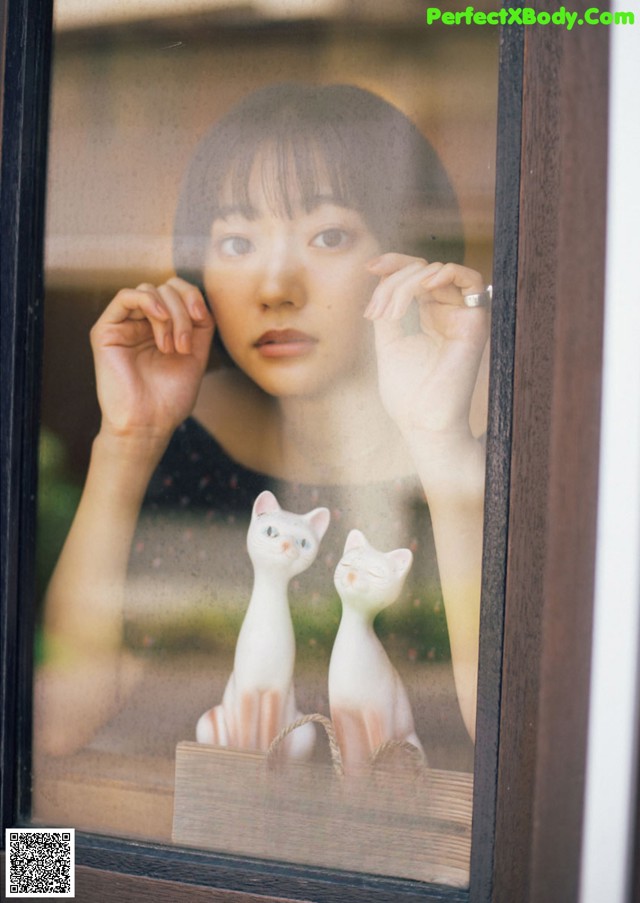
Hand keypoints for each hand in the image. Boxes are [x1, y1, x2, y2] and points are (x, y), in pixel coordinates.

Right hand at [90, 277, 213, 440]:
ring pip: (150, 290)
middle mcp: (142, 323)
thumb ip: (200, 324)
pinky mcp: (106, 331)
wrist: (148, 424)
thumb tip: (199, 299)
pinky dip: (148, 301)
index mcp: (163, 328)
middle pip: (166, 288)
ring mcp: (124, 326)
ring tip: (172, 347)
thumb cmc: (170, 397)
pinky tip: (160, 318)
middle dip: (183, 312)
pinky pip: (125, 297)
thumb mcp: (197, 354)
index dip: (193, 297)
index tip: (202, 319)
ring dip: (170, 315)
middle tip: (184, 346)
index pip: (178, 292)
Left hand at [364, 254, 489, 440]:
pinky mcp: (475, 322)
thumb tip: (385, 277)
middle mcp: (448, 312)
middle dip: (394, 279)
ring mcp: (462, 316)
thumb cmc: (407, 393)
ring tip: (393, 312)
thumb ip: (389, 307)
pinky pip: (471, 280)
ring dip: (411, 281)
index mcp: (428, 317)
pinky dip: (447, 272)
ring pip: (439, 271)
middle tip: (378, 312)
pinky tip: (426, 284)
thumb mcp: (388, 341)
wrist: (423, 422)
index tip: (370, 266)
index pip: (414, 275)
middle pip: (423, 268)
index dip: (393, 263)